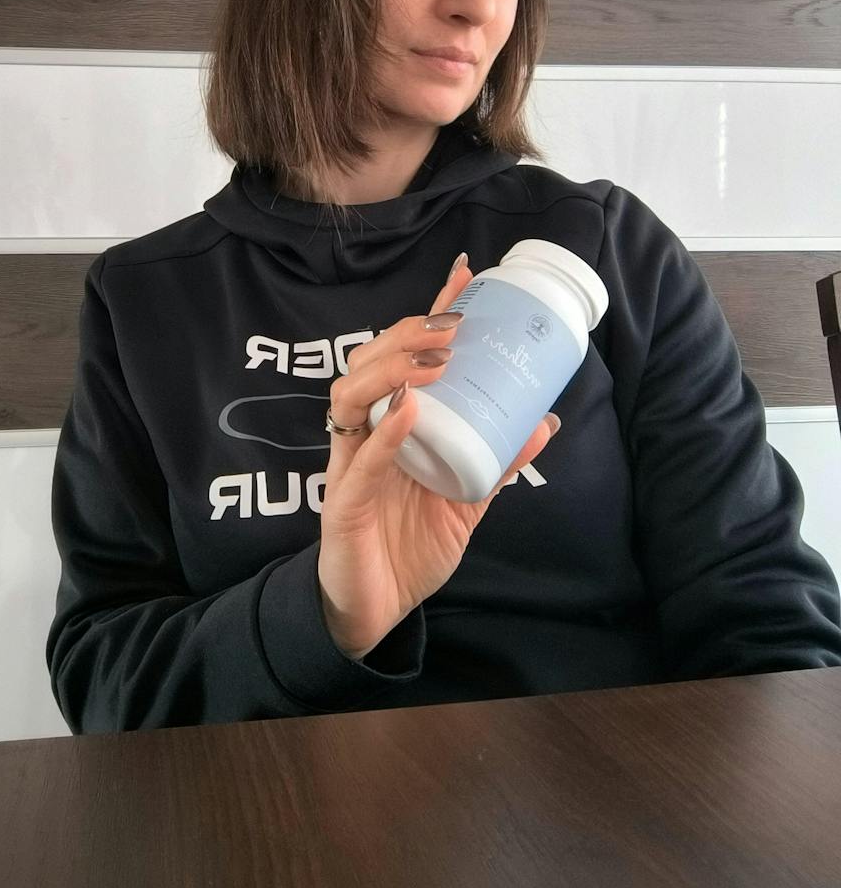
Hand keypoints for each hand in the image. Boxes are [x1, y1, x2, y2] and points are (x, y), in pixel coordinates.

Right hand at [317, 255, 560, 660]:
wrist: (375, 612)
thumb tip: (544, 422)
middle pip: (370, 361)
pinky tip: (410, 410)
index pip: (405, 355)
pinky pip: (359, 457)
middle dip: (408, 334)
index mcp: (393, 425)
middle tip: (452, 328)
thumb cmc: (409, 549)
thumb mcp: (465, 501)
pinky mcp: (343, 500)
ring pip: (351, 394)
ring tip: (433, 361)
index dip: (430, 313)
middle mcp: (366, 433)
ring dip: (392, 370)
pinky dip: (385, 432)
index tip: (462, 275)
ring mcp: (349, 462)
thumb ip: (497, 462)